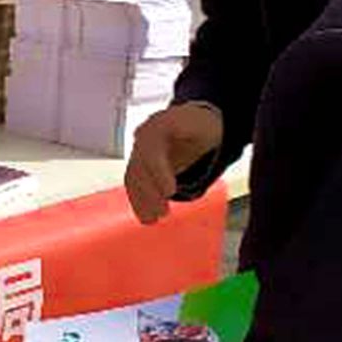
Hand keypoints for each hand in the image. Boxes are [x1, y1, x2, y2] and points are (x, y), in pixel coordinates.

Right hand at [123, 102, 225, 226]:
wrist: (195, 121)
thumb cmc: (203, 125)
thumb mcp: (208, 126)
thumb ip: (203, 133)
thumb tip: (204, 142)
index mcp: (158, 125)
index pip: (152, 150)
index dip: (159, 172)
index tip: (170, 192)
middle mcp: (143, 137)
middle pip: (140, 167)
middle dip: (150, 192)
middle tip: (163, 213)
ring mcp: (139, 150)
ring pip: (134, 177)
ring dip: (142, 200)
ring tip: (154, 220)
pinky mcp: (140, 164)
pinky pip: (134, 184)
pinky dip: (139, 201)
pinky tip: (146, 217)